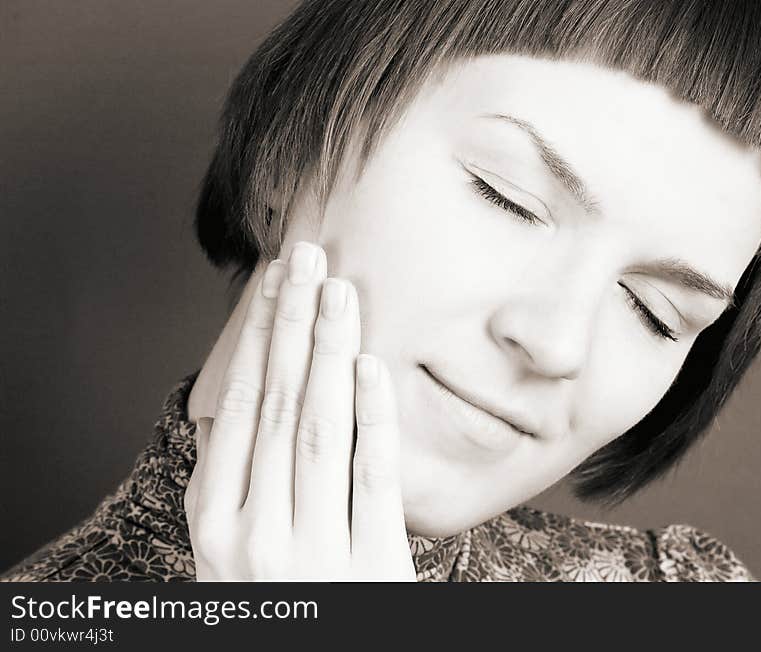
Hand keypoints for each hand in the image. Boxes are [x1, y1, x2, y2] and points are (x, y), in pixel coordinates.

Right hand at [183, 241, 415, 580]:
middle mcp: (255, 535)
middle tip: (308, 256)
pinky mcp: (372, 569)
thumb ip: (232, 485)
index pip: (238, 408)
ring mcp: (313, 552)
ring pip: (320, 430)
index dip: (257, 338)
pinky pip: (372, 480)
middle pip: (277, 405)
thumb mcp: (229, 552)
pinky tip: (372, 366)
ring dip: (329, 352)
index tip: (275, 282)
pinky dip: (373, 418)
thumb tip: (239, 404)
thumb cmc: (273, 603)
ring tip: (339, 290)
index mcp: (214, 524)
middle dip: (292, 324)